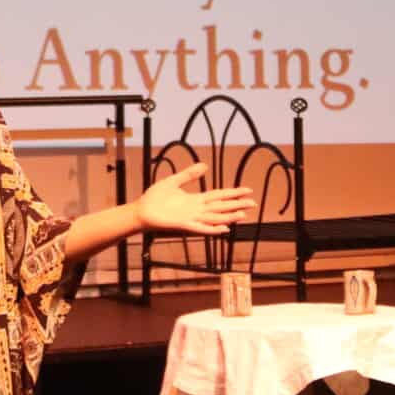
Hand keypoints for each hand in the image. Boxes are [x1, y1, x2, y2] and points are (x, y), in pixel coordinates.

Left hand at [134, 163, 256, 235]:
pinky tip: (224, 228)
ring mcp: (191, 218)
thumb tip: (205, 165)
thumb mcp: (174, 181)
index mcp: (196, 200)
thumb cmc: (155, 198)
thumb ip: (189, 174)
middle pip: (221, 206)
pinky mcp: (184, 224)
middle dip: (237, 205)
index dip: (233, 193)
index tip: (247, 190)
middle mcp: (197, 209)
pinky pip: (201, 228)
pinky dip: (213, 229)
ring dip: (229, 217)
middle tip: (253, 203)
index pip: (219, 195)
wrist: (141, 211)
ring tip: (243, 214)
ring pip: (215, 217)